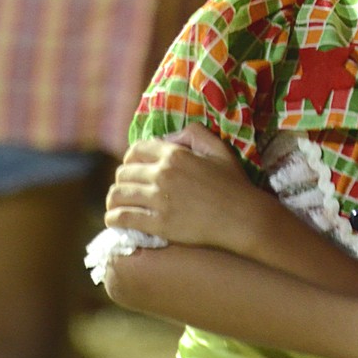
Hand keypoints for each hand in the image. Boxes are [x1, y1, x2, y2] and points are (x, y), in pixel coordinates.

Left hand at [104, 126, 265, 251]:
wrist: (243, 218)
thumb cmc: (234, 184)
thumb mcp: (219, 149)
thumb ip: (193, 134)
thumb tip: (167, 138)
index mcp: (175, 154)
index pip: (136, 151)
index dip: (131, 159)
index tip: (134, 168)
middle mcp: (162, 174)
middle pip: (123, 173)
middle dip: (123, 180)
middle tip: (128, 188)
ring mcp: (159, 200)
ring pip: (118, 195)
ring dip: (114, 199)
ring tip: (118, 204)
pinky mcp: (158, 224)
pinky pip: (123, 218)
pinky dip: (114, 218)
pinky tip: (116, 220)